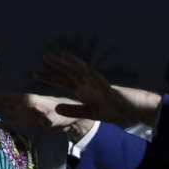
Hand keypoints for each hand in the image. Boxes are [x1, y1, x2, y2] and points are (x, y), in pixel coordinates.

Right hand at [0, 91, 94, 141]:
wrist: (70, 118)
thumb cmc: (62, 113)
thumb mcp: (55, 114)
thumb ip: (45, 115)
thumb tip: (37, 114)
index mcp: (27, 99)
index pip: (6, 96)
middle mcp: (22, 105)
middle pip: (1, 100)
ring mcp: (23, 113)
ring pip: (3, 109)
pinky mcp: (25, 122)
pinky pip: (10, 122)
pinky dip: (0, 124)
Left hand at [34, 51, 161, 127]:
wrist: (133, 112)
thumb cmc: (114, 110)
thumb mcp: (90, 113)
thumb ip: (74, 110)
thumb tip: (56, 107)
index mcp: (83, 90)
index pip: (63, 82)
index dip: (50, 77)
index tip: (35, 74)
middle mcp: (88, 84)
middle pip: (70, 72)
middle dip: (56, 65)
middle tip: (43, 55)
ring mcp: (98, 84)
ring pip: (83, 71)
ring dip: (73, 62)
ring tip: (62, 55)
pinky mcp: (108, 89)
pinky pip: (99, 79)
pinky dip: (91, 72)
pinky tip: (83, 66)